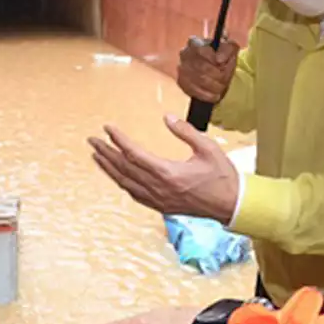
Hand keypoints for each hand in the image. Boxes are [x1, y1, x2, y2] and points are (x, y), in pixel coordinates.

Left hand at [89, 115, 238, 222]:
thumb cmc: (222, 176)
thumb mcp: (208, 148)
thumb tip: (167, 117)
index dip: (119, 140)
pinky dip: (122, 182)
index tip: (108, 128)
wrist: (231, 205)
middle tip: (92, 141)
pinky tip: (116, 175)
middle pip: (124, 169)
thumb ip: (186, 131)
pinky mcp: (162, 206)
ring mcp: (159, 200)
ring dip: (109, 169)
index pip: (134, 154)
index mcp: (169, 173)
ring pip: (126, 183)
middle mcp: (159, 189)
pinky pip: (135, 194)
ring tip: (97, 156)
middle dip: (106, 153)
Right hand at [178, 37, 238, 103]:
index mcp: (194, 42)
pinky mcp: (182, 82)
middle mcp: (185, 54)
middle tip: (225, 78)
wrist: (216, 71)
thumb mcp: (230, 48)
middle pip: (201, 67)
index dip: (213, 58)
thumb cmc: (222, 57)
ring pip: (199, 80)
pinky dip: (208, 95)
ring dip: (215, 86)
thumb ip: (228, 48)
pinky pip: (194, 91)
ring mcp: (181, 69)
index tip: (222, 63)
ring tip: (222, 87)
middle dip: (217, 74)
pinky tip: (215, 95)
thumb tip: (219, 59)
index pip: (201, 50)